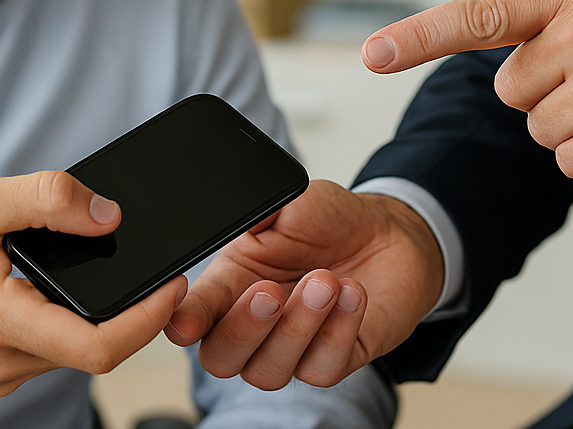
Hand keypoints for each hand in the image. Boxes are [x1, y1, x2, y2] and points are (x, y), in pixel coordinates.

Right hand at [0, 172, 186, 395]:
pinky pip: (49, 347)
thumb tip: (107, 213)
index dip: (148, 318)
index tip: (174, 284)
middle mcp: (0, 360)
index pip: (97, 346)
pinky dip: (68, 317)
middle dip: (132, 309)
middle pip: (94, 349)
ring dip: (99, 314)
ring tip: (104, 266)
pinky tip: (63, 284)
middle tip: (154, 267)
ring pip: (73, 349)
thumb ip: (46, 200)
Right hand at [165, 180, 441, 389]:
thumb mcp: (288, 201)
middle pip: (221, 357)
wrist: (388, 233)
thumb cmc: (329, 219)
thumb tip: (227, 218)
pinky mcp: (331, 361)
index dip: (184, 321)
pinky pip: (321, 369)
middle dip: (243, 328)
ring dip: (296, 327)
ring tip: (325, 280)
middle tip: (270, 291)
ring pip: (269, 371)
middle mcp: (253, 323)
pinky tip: (352, 294)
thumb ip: (254, 212)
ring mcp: (292, 348)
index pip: (193, 313)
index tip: (187, 321)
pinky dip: (337, 331)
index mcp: (229, 282)